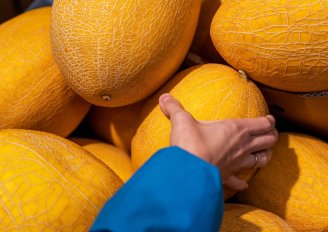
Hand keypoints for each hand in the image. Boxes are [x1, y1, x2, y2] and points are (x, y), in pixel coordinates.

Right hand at [159, 93, 277, 191]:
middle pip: (268, 141)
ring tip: (265, 153)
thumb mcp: (181, 120)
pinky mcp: (227, 177)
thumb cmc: (190, 143)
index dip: (269, 121)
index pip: (263, 123)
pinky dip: (243, 182)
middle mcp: (242, 146)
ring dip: (265, 155)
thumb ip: (174, 107)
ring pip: (261, 160)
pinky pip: (240, 181)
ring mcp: (237, 164)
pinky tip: (244, 183)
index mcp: (236, 129)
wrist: (188, 171)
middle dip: (272, 136)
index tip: (270, 119)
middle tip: (270, 133)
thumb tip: (164, 97)